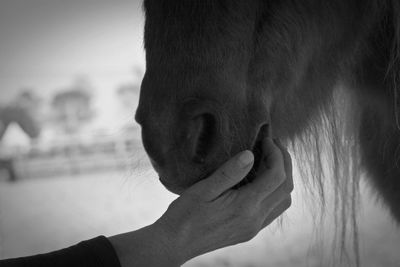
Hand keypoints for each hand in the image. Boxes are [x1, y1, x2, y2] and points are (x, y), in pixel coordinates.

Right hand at [155, 137, 293, 264]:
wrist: (175, 243)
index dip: (276, 154)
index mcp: (245, 207)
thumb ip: (229, 173)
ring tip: (270, 161)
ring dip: (282, 178)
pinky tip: (261, 181)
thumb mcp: (203, 189)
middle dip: (284, 163)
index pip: (276, 176)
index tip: (266, 139)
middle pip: (286, 188)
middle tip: (273, 145)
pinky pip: (273, 210)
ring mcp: (253, 228)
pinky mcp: (249, 232)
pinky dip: (275, 191)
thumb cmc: (184, 215)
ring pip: (283, 201)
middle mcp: (255, 219)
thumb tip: (251, 155)